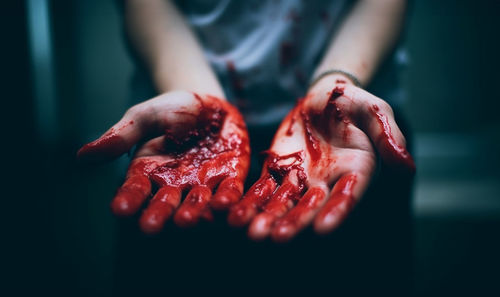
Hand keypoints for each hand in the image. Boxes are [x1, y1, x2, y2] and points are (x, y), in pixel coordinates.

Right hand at [77, 91, 249, 233]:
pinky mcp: (231, 175)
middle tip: (149, 228)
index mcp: (149, 172)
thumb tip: (82, 156)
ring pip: (197, 203)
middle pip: (165, 204)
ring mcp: (203, 183)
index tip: (119, 210)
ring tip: (186, 221)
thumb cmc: (171, 110)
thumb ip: (121, 137)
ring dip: (192, 213)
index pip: (135, 190)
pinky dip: (227, 198)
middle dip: (158, 215)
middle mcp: (175, 184)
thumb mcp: (143, 117)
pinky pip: (229, 189)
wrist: (209, 103)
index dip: (127, 200)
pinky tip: (224, 204)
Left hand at [228, 77, 414, 241]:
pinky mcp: (280, 170)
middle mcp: (329, 182)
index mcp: (357, 172)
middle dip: (296, 223)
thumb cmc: (354, 103)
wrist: (324, 96)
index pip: (348, 196)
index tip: (323, 229)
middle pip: (312, 207)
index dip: (337, 212)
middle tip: (278, 238)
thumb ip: (390, 137)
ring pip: (285, 203)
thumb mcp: (377, 112)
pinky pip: (265, 189)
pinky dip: (252, 202)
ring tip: (253, 233)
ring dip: (270, 219)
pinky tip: (237, 214)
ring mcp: (303, 179)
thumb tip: (407, 166)